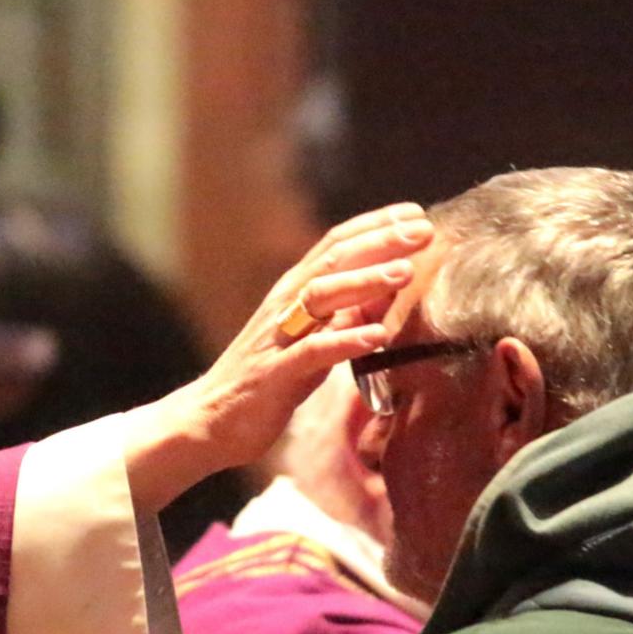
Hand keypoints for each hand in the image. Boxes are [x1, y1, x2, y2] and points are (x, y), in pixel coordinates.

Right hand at [125, 203, 433, 510]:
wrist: (210, 419)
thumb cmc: (268, 377)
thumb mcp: (312, 338)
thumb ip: (345, 313)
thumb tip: (388, 290)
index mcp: (293, 292)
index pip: (336, 245)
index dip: (376, 226)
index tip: (417, 214)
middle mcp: (284, 305)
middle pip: (332, 260)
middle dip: (378, 242)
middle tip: (422, 230)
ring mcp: (278, 337)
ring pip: (321, 297)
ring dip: (364, 281)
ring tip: (405, 272)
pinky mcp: (275, 374)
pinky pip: (312, 352)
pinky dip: (345, 341)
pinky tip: (377, 336)